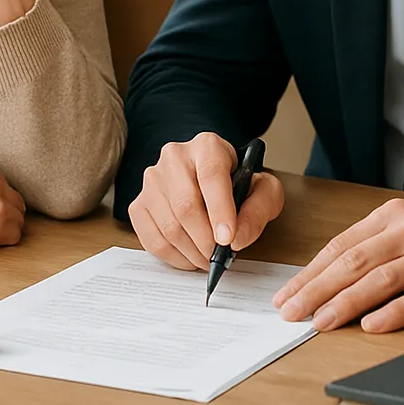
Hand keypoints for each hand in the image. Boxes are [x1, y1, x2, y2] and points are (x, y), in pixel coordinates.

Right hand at [128, 132, 284, 270]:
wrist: (215, 181)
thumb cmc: (239, 184)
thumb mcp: (264, 190)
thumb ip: (258, 210)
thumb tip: (237, 239)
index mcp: (208, 146)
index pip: (211, 174)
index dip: (220, 210)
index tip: (228, 239)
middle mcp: (175, 157)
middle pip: (186, 204)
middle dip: (206, 240)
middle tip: (220, 257)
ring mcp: (153, 179)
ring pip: (168, 225)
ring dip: (191, 252)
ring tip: (208, 258)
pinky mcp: (139, 203)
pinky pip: (150, 238)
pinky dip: (173, 257)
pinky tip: (190, 257)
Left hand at [273, 198, 403, 332]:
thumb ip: (372, 243)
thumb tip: (327, 275)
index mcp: (390, 215)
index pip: (341, 245)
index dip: (311, 271)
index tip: (287, 292)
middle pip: (354, 261)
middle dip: (317, 288)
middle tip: (291, 310)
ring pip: (380, 279)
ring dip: (346, 302)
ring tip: (320, 320)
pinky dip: (394, 312)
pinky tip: (371, 324)